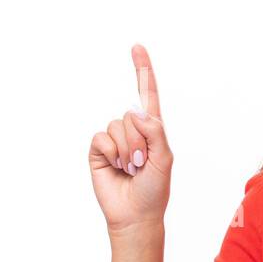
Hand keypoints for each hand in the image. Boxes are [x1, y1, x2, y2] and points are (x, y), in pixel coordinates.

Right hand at [88, 44, 172, 233]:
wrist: (135, 214)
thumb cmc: (154, 190)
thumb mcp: (164, 159)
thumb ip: (155, 132)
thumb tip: (133, 110)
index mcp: (152, 130)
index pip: (147, 95)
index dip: (142, 71)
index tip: (137, 47)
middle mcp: (132, 130)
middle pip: (131, 114)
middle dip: (139, 141)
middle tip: (143, 164)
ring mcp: (114, 140)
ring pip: (117, 126)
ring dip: (127, 150)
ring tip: (131, 169)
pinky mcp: (97, 150)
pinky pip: (101, 138)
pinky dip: (111, 153)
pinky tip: (116, 167)